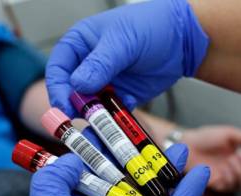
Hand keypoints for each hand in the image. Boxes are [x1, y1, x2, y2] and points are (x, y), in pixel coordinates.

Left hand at [30, 129, 209, 195]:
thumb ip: (50, 182)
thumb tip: (70, 159)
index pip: (88, 166)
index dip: (92, 144)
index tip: (98, 121)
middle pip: (123, 170)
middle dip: (130, 148)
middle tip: (136, 125)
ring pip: (152, 183)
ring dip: (164, 164)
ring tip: (172, 145)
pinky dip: (191, 189)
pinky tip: (201, 170)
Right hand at [46, 0, 208, 116]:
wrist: (183, 40)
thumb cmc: (151, 26)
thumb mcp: (122, 40)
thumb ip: (100, 63)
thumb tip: (78, 84)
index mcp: (81, 44)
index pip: (59, 69)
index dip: (58, 88)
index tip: (63, 105)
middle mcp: (89, 65)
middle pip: (72, 91)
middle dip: (75, 106)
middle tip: (81, 119)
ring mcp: (105, 83)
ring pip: (91, 105)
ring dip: (94, 115)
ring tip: (102, 123)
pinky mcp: (121, 96)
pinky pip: (111, 111)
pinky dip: (114, 117)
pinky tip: (122, 115)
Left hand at [182, 126, 240, 191]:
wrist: (186, 144)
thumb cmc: (205, 137)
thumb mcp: (229, 132)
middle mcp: (235, 167)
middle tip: (238, 155)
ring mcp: (225, 176)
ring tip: (230, 160)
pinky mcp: (215, 183)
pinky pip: (229, 188)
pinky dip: (230, 179)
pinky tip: (223, 169)